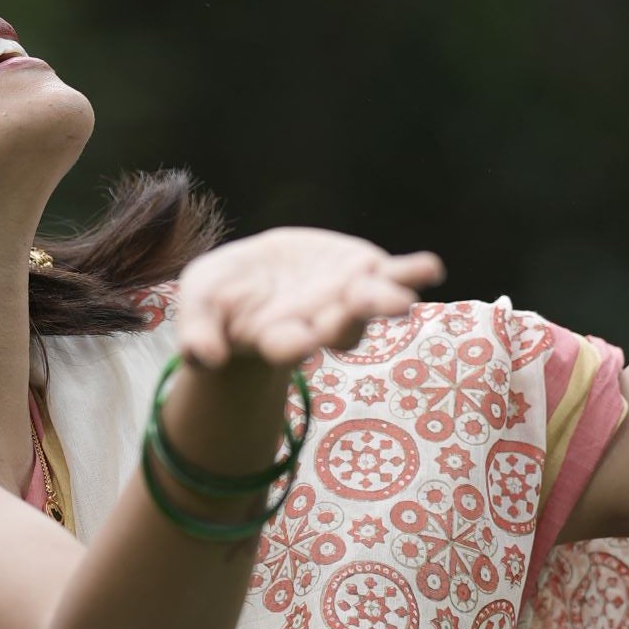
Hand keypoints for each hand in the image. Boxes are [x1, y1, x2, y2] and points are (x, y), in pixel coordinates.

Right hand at [173, 226, 444, 369]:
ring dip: (384, 304)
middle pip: (335, 331)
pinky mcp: (364, 272)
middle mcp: (318, 325)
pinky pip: (393, 275)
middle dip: (342, 325)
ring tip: (400, 302)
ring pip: (370, 307)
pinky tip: (430, 268)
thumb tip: (200, 359)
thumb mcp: (198, 306)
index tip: (296, 342)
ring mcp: (346, 300)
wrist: (255, 276)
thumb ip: (197, 332)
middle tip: (345, 319)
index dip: (291, 345)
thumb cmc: (223, 298)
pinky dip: (411, 273)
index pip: (286, 347)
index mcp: (278, 338)